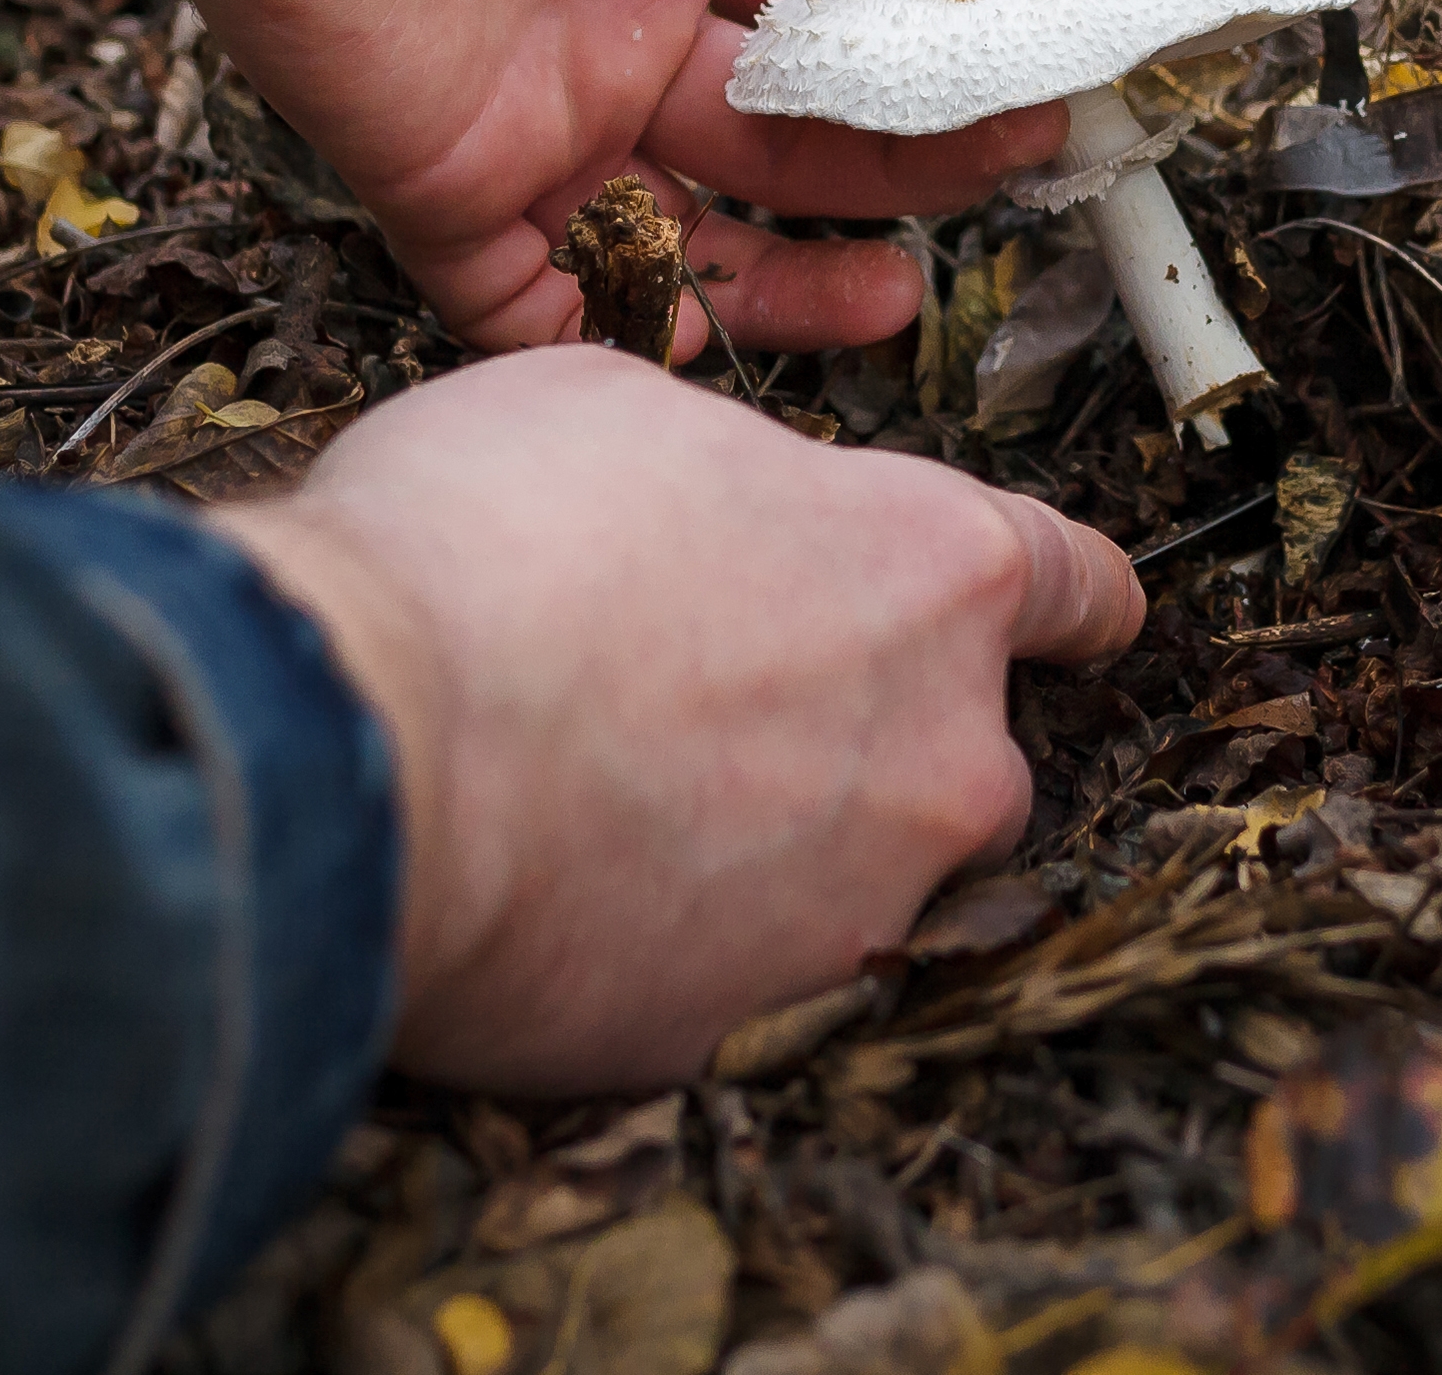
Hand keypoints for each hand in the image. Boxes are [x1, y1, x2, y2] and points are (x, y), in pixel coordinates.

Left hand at [0, 0, 1057, 353]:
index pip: (852, 2)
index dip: (951, 50)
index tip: (1052, 87)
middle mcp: (626, 8)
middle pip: (793, 131)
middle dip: (905, 165)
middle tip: (1010, 180)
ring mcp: (536, 101)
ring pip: (687, 231)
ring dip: (790, 279)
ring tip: (894, 295)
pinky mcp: (438, 175)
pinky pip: (530, 299)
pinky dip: (612, 340)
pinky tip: (714, 347)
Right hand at [213, 347, 1143, 1090]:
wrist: (361, 742)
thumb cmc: (480, 545)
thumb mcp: (617, 408)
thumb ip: (739, 470)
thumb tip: (737, 512)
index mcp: (936, 570)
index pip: (1075, 586)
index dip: (1071, 603)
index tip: (1080, 620)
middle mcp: (947, 750)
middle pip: (959, 748)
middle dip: (868, 736)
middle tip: (713, 708)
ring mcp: (870, 909)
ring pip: (863, 877)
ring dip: (780, 851)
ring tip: (623, 809)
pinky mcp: (770, 1032)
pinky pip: (755, 985)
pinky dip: (691, 951)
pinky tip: (584, 899)